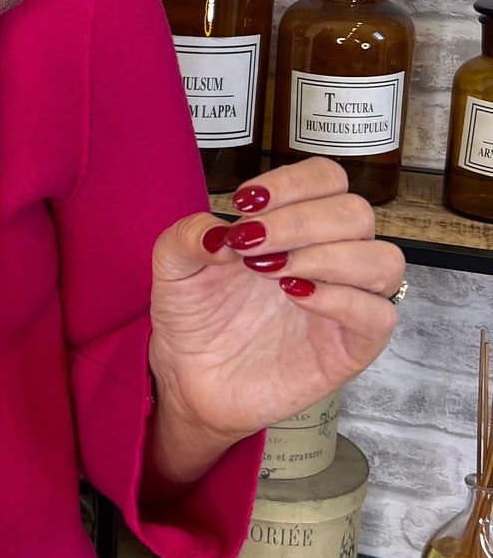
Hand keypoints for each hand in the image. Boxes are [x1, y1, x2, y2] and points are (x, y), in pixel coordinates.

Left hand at [146, 157, 403, 480]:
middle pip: (356, 212)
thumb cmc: (194, 315)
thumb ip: (187, 235)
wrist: (188, 377)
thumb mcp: (172, 266)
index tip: (247, 202)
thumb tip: (221, 232)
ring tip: (274, 272)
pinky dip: (344, 300)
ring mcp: (345, 302)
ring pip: (384, 259)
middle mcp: (328, 257)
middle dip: (301, 220)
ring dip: (328, 256)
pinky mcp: (350, 348)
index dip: (294, 182)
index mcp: (295, 226)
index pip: (327, 180)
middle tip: (252, 245)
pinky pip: (379, 316)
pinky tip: (296, 297)